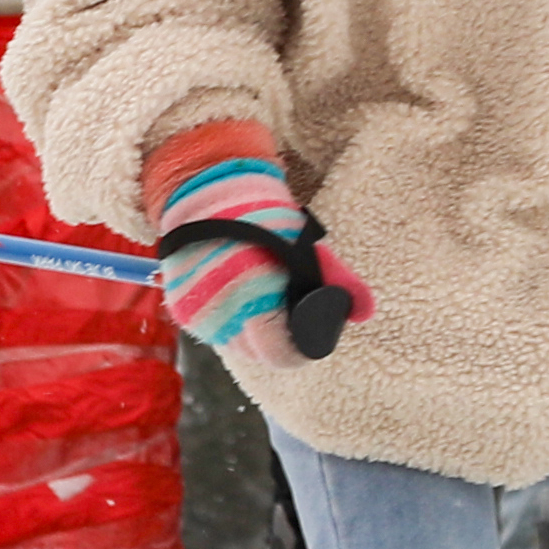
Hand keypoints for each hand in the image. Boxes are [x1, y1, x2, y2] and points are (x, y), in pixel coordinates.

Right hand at [147, 123, 362, 361]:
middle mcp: (220, 313)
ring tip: (265, 302)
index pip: (279, 354)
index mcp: (253, 298)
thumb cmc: (265, 219)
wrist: (207, 195)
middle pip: (259, 353)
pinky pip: (215, 329)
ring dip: (252, 332)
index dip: (299, 351)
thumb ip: (339, 281)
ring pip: (237, 344)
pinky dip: (231, 321)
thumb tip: (366, 313)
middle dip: (277, 340)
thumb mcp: (307, 247)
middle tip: (290, 316)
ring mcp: (197, 313)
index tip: (309, 339)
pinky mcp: (181, 307)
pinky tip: (242, 300)